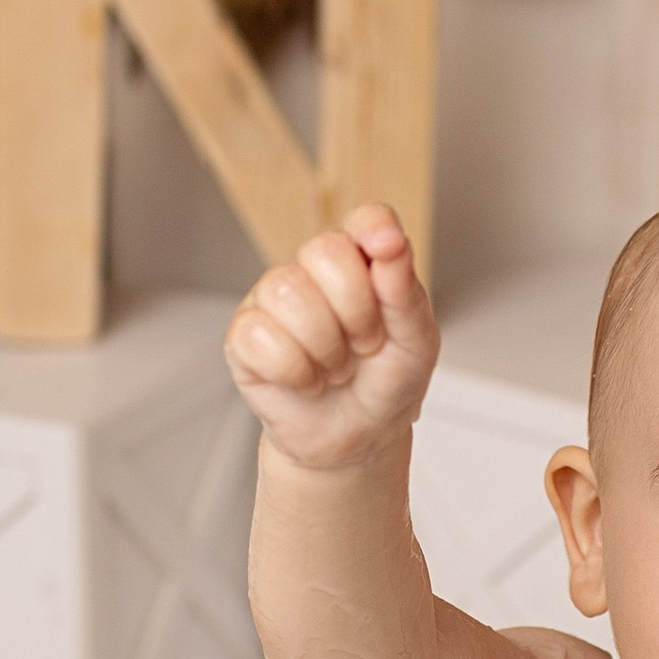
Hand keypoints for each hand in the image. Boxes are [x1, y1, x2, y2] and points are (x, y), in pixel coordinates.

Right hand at [225, 205, 438, 471]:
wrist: (358, 439)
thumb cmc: (387, 384)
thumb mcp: (415, 342)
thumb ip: (404, 291)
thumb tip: (391, 242)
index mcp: (360, 262)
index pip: (363, 219)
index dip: (373, 228)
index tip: (389, 250)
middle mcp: (312, 271)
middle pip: (324, 251)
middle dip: (356, 308)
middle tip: (366, 344)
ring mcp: (272, 300)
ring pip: (289, 293)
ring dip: (326, 347)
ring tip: (337, 369)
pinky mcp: (243, 337)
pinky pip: (260, 337)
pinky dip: (296, 371)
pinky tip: (308, 381)